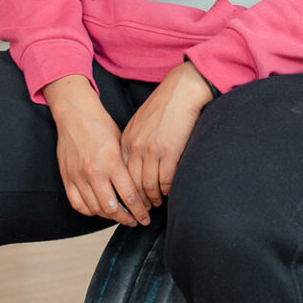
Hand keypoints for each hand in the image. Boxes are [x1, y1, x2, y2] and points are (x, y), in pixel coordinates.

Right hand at [43, 77, 149, 225]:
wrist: (75, 114)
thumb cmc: (100, 125)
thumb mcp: (122, 144)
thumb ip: (128, 168)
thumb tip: (140, 189)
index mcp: (112, 163)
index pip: (130, 197)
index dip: (140, 211)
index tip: (145, 217)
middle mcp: (94, 173)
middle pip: (113, 208)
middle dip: (128, 218)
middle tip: (136, 220)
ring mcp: (78, 177)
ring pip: (96, 209)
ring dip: (110, 216)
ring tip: (120, 216)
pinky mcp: (67, 177)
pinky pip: (78, 204)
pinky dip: (90, 211)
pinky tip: (99, 209)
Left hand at [120, 61, 212, 209]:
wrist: (181, 91)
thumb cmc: (163, 107)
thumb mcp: (139, 124)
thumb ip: (134, 144)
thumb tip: (134, 164)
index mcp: (126, 141)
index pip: (121, 174)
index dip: (125, 191)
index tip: (130, 201)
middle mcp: (136, 147)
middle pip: (132, 184)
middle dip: (137, 201)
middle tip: (142, 211)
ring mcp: (152, 150)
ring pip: (148, 185)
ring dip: (153, 198)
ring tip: (157, 204)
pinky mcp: (170, 151)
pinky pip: (166, 179)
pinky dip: (167, 190)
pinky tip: (169, 192)